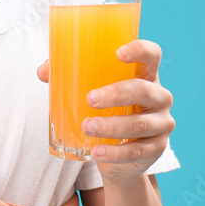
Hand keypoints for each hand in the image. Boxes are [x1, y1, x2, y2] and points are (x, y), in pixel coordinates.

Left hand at [36, 40, 175, 187]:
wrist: (119, 155)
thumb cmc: (105, 111)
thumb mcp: (91, 91)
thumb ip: (69, 77)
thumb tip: (43, 71)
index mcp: (145, 75)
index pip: (152, 55)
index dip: (140, 50)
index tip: (118, 53)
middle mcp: (159, 97)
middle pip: (143, 90)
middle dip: (116, 94)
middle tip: (90, 99)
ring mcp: (162, 123)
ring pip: (140, 123)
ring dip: (112, 126)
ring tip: (87, 127)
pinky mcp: (157, 148)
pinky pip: (137, 150)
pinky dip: (116, 152)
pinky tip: (98, 151)